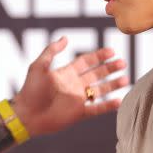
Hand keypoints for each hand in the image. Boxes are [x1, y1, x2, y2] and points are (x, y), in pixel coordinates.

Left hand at [13, 36, 128, 136]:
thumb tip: (65, 38)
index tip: (112, 51)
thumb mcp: (38, 66)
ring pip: (100, 90)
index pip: (86, 62)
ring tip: (125, 78)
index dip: (99, 56)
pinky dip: (108, 105)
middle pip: (96, 74)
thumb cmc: (29, 90)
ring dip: (112, 85)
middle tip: (123, 63)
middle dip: (110, 68)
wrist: (26, 115)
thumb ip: (51, 51)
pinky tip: (119, 100)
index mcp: (66, 73)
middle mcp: (74, 85)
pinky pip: (97, 109)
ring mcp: (77, 99)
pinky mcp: (79, 113)